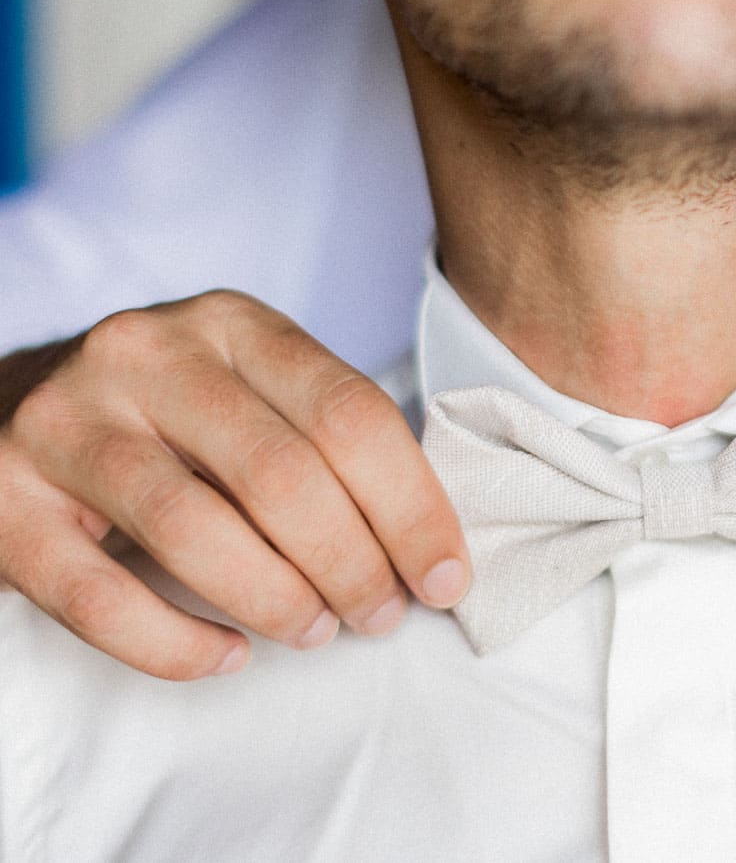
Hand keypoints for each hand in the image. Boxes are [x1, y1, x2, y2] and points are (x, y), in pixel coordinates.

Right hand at [0, 290, 469, 679]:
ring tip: (315, 630)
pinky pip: (99, 599)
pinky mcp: (5, 503)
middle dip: (353, 563)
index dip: (412, 507)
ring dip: (276, 600)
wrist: (9, 410)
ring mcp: (66, 424)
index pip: (350, 415)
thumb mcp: (254, 391)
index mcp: (232, 324)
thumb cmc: (172, 417)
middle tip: (381, 616)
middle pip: (282, 474)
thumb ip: (330, 441)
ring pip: (194, 531)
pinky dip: (176, 644)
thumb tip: (430, 549)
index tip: (446, 577)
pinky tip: (226, 656)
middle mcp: (145, 355)